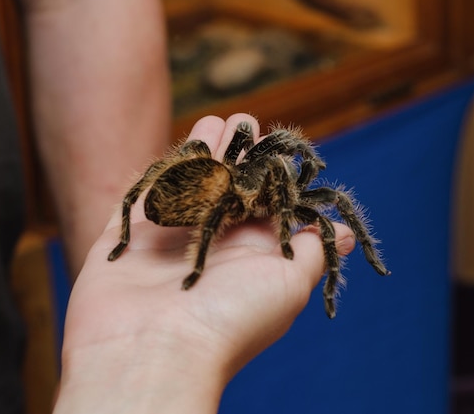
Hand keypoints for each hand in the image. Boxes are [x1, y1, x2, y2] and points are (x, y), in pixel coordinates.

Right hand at [53, 114, 355, 412]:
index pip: (262, 201)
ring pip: (189, 184)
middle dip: (238, 154)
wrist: (154, 353)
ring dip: (203, 152)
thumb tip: (343, 232)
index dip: (269, 171)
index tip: (275, 142)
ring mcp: (168, 239)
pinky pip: (146, 194)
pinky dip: (162, 170)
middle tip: (245, 122)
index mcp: (249, 253)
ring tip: (218, 121)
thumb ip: (311, 250)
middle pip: (226, 187)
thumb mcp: (289, 284)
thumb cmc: (230, 320)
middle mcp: (211, 244)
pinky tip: (176, 147)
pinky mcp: (130, 236)